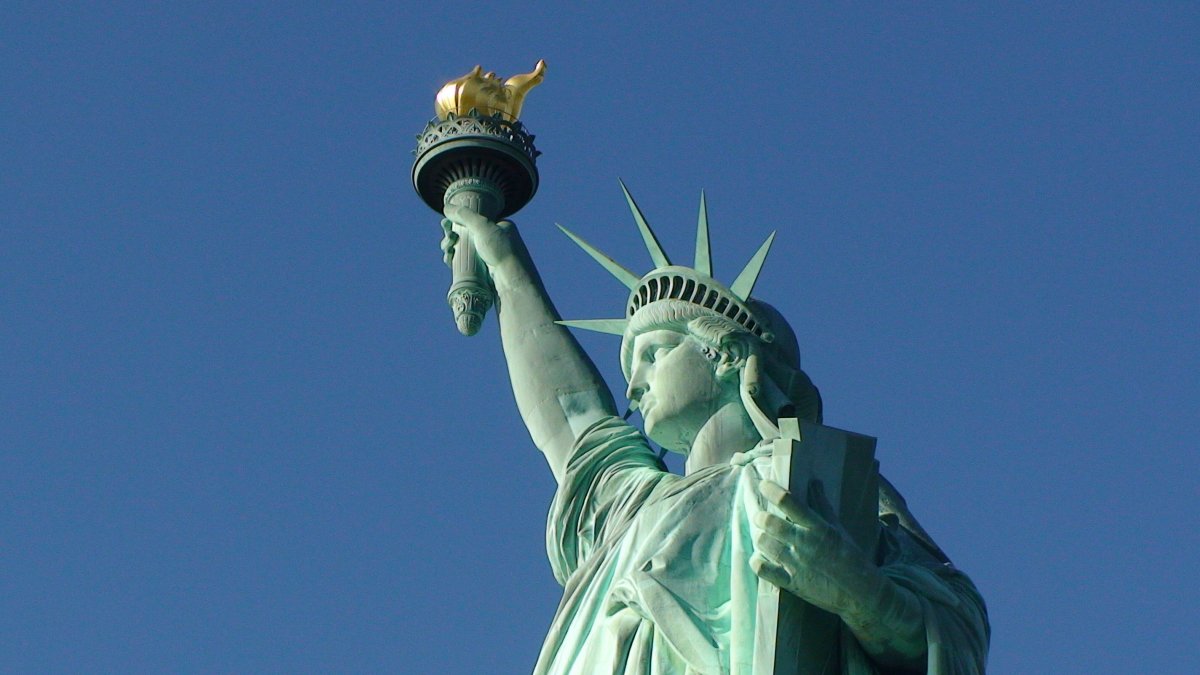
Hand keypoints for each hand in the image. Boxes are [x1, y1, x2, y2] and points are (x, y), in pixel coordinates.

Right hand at [441, 203, 518, 268]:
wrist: (512, 281)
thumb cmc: (501, 251)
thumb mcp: (483, 226)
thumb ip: (464, 215)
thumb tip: (446, 207)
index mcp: (500, 226)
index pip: (474, 219)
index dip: (458, 221)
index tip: (446, 224)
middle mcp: (496, 239)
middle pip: (466, 234)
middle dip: (452, 236)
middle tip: (449, 239)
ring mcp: (490, 256)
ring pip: (464, 248)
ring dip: (451, 247)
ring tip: (447, 250)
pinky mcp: (484, 270)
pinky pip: (466, 262)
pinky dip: (455, 259)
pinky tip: (449, 259)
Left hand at [750, 479, 881, 619]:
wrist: (859, 592)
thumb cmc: (850, 556)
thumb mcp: (837, 528)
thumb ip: (822, 505)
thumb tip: (814, 482)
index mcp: (818, 527)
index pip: (789, 502)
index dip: (772, 490)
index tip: (763, 485)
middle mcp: (805, 543)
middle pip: (770, 522)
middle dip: (760, 517)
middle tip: (761, 517)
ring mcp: (796, 564)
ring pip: (764, 543)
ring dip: (760, 537)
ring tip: (763, 536)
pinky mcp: (791, 583)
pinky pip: (763, 569)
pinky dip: (757, 561)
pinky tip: (760, 558)